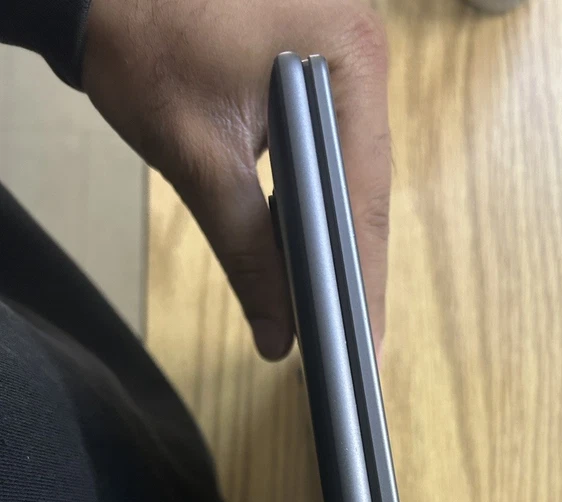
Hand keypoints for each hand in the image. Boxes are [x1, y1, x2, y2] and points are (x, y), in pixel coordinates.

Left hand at [82, 0, 390, 359]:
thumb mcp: (199, 156)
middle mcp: (363, 54)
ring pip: (352, 173)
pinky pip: (332, 150)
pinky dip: (320, 204)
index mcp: (349, 59)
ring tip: (339, 313)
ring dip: (339, 240)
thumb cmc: (144, 46)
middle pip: (367, 187)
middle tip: (357, 345)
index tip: (368, 347)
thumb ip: (245, 250)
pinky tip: (314, 252)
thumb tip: (277, 336)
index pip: (366, 195)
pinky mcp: (321, 64)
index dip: (365, 280)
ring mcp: (345, 56)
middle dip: (356, 270)